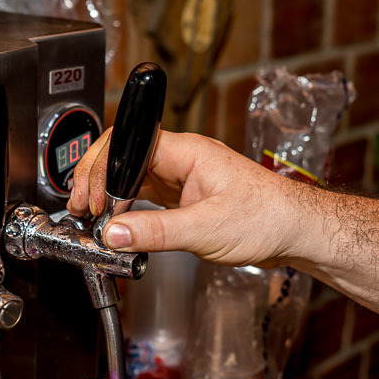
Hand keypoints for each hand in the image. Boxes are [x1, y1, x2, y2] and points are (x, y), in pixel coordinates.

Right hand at [67, 129, 312, 266]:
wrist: (296, 231)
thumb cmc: (268, 218)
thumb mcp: (206, 230)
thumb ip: (155, 232)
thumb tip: (113, 233)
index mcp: (187, 151)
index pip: (129, 145)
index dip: (103, 170)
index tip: (92, 201)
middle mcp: (182, 159)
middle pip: (124, 156)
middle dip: (97, 179)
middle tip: (82, 209)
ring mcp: (183, 177)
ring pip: (132, 176)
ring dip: (110, 194)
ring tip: (93, 217)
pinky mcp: (185, 197)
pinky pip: (145, 195)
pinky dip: (127, 208)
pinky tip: (119, 223)